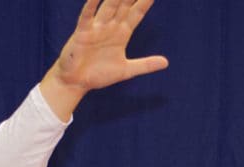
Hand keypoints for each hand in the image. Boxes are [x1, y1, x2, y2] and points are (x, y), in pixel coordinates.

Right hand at [40, 0, 167, 119]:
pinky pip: (87, 16)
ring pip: (109, 7)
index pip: (137, 13)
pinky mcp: (82, 33)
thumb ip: (145, 65)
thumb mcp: (126, 71)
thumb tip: (166, 63)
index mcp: (122, 33)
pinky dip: (91, 5)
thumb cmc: (98, 75)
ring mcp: (96, 28)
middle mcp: (110, 27)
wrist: (77, 83)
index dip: (145, 2)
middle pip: (124, 5)